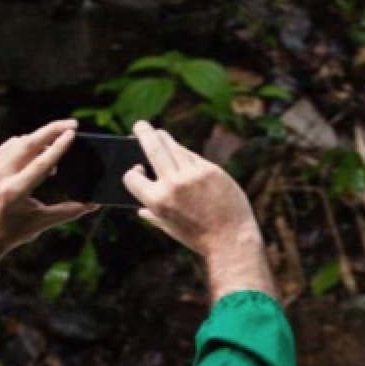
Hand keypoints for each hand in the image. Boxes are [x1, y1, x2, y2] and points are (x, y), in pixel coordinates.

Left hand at [0, 120, 96, 266]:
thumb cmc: (13, 231)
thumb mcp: (42, 222)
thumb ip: (69, 211)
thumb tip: (94, 204)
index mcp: (14, 192)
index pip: (41, 162)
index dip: (58, 146)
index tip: (72, 133)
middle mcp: (0, 176)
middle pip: (29, 143)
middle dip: (52, 130)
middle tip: (72, 124)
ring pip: (20, 141)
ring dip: (41, 139)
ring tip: (57, 145)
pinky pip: (10, 145)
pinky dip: (26, 144)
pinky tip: (38, 152)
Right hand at [120, 120, 273, 298]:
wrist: (232, 240)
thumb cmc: (199, 238)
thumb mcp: (171, 229)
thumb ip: (153, 216)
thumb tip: (140, 210)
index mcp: (157, 201)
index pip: (132, 177)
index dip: (133, 173)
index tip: (137, 169)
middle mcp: (173, 184)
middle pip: (153, 147)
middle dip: (143, 132)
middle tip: (140, 125)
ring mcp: (193, 174)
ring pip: (173, 147)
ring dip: (164, 138)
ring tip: (159, 134)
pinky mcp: (211, 170)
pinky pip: (193, 156)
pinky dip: (185, 154)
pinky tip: (182, 154)